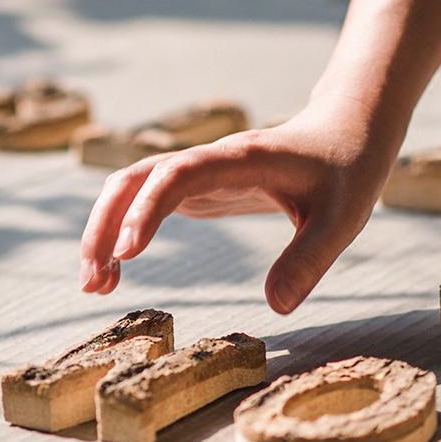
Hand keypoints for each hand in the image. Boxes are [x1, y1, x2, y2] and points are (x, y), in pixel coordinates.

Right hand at [79, 99, 396, 312]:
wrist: (346, 133)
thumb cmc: (348, 170)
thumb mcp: (342, 219)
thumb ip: (310, 259)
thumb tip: (276, 308)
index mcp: (244, 160)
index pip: (181, 174)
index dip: (150, 209)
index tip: (130, 254)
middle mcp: (213, 160)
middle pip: (137, 177)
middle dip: (106, 224)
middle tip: (93, 283)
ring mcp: (204, 172)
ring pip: (135, 188)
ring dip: (106, 229)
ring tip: (96, 285)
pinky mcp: (205, 186)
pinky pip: (151, 201)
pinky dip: (126, 231)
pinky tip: (121, 266)